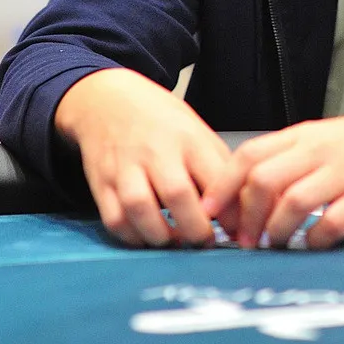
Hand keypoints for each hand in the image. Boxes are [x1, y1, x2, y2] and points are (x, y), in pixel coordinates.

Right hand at [53, 68, 231, 247]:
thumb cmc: (162, 122)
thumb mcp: (198, 133)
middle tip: (204, 242)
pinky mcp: (101, 182)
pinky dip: (133, 236)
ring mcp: (125, 166)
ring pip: (139, 208)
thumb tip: (241, 213)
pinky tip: (148, 236)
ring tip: (175, 241)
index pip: (215, 177)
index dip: (229, 212)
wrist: (109, 100)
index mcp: (188, 139)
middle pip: (177, 194)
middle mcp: (156, 151)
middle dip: (195, 229)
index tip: (236, 230)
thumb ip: (218, 169)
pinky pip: (115, 218)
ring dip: (161, 236)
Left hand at [200, 102, 343, 249]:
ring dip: (276, 231)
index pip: (249, 155)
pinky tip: (312, 244)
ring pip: (292, 202)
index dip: (223, 186)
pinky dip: (315, 239)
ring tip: (275, 244)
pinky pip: (332, 223)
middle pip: (263, 181)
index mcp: (303, 136)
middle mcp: (318, 152)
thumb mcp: (323, 138)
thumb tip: (247, 193)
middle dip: (245, 216)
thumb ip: (289, 159)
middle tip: (242, 240)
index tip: (209, 211)